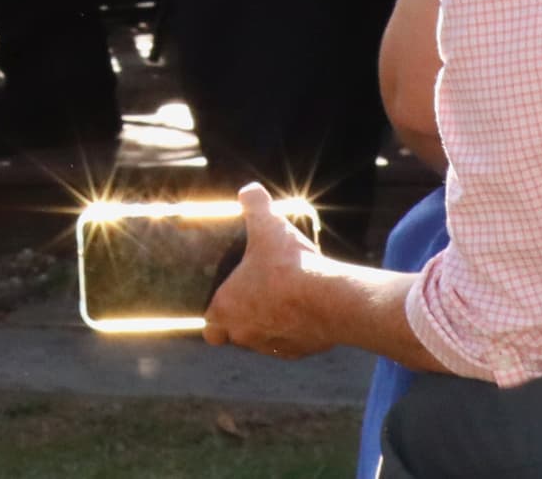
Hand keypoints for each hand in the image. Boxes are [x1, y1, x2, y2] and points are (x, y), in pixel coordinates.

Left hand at [202, 183, 339, 358]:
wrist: (331, 300)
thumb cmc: (291, 265)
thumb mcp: (268, 224)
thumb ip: (254, 203)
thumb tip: (249, 190)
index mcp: (226, 310)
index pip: (209, 327)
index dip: (215, 313)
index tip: (227, 298)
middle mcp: (244, 334)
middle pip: (234, 335)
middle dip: (241, 319)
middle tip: (255, 296)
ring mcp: (271, 346)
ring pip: (261, 341)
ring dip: (267, 324)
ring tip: (281, 298)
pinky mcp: (298, 352)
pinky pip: (289, 344)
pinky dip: (293, 331)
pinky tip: (303, 310)